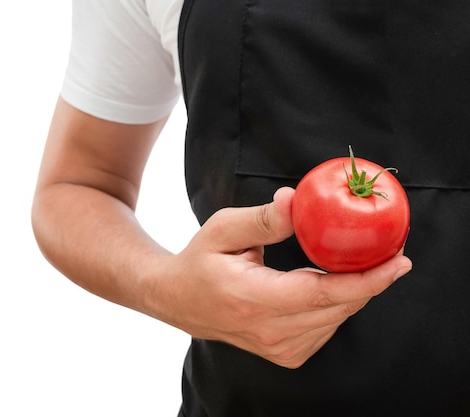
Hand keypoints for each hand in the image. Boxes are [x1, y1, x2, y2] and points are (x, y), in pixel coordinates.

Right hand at [155, 187, 411, 368]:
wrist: (179, 300)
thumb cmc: (199, 261)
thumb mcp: (221, 229)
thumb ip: (261, 218)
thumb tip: (295, 200)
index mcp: (252, 299)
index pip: (320, 294)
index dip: (365, 280)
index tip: (397, 262)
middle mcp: (268, 331)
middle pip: (337, 308)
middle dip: (371, 281)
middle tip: (390, 253)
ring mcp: (277, 348)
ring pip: (336, 320)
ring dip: (354, 292)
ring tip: (361, 264)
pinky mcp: (284, 354)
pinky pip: (326, 329)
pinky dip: (337, 306)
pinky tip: (329, 286)